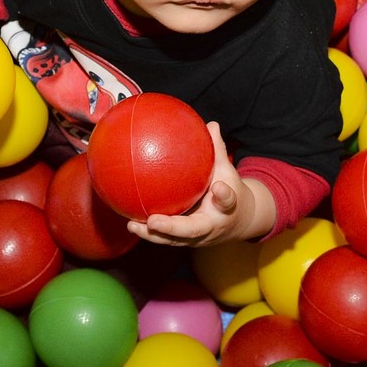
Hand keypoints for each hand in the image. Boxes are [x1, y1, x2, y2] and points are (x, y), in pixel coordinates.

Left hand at [126, 122, 275, 247]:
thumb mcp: (227, 172)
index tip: (218, 187)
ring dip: (152, 235)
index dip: (223, 196)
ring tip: (132, 224)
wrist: (238, 221)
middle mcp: (211, 226)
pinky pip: (165, 238)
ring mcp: (196, 238)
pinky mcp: (184, 241)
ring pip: (174, 240)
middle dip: (172, 228)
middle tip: (154, 221)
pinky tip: (129, 221)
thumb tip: (211, 124)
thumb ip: (217, 150)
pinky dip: (148, 232)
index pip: (227, 201)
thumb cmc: (228, 190)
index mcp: (226, 208)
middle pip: (193, 231)